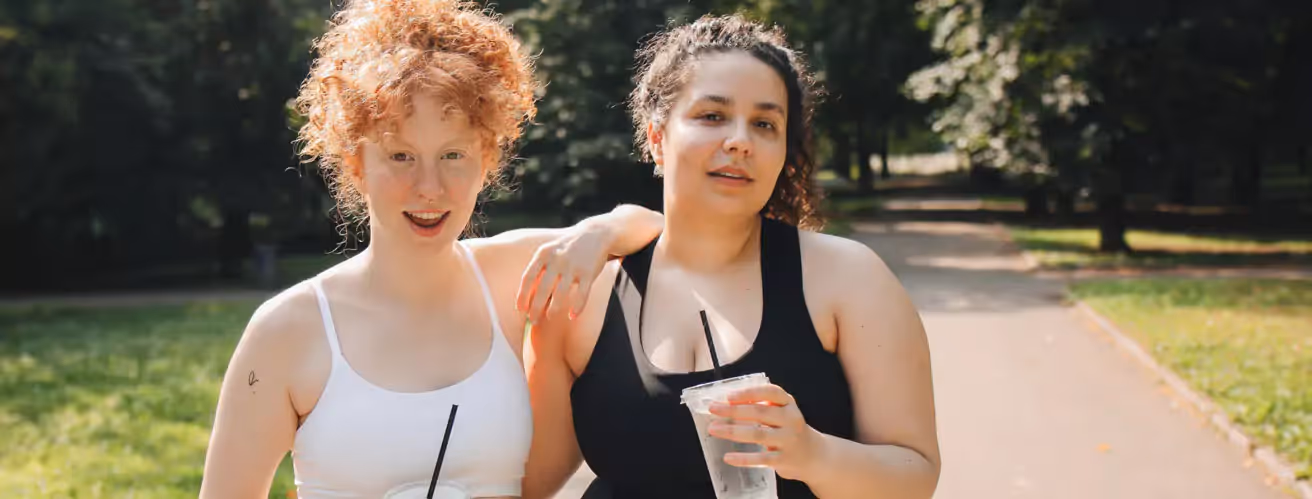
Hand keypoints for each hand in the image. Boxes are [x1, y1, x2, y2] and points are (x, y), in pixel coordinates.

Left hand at [516, 222, 613, 323]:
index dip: (522, 295)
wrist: (594, 234)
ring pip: (561, 293)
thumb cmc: (566, 248)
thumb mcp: (549, 251)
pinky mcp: (589, 272)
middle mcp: (557, 259)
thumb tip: (525, 297)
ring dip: (553, 309)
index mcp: (543, 254)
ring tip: (550, 316)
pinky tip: (572, 316)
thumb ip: (538, 269)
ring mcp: (573, 266)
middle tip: (533, 319)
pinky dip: (577, 308)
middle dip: (536, 307)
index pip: (528, 277)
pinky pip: (582, 294)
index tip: (520, 310)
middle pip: (543, 288)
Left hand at [706, 383, 825, 480]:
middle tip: (713, 409)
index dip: (749, 393)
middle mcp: (791, 420)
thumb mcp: (782, 413)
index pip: (771, 392)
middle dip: (733, 410)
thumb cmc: (789, 430)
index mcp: (788, 404)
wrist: (814, 456)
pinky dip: (743, 458)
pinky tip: (728, 457)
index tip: (728, 395)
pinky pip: (761, 459)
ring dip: (733, 431)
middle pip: (760, 413)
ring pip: (758, 434)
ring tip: (714, 429)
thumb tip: (725, 404)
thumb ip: (762, 407)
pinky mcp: (784, 459)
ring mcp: (789, 440)